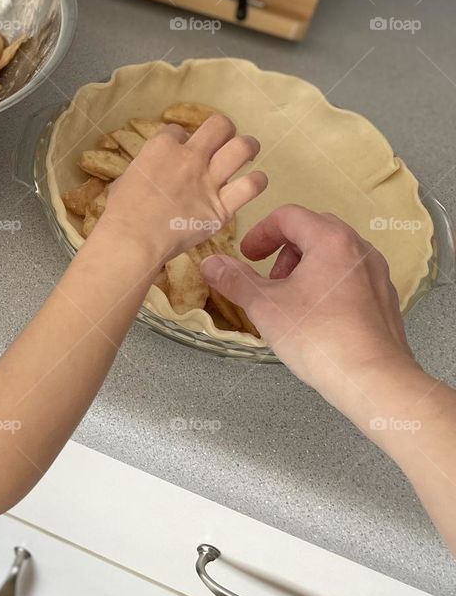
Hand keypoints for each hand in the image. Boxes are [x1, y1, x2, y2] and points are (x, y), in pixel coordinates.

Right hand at [101, 115, 265, 261]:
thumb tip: (152, 171)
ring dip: (246, 147)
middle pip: (220, 126)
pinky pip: (251, 186)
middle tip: (221, 142)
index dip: (180, 140)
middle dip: (223, 131)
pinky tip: (252, 182)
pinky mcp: (221, 207)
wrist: (133, 240)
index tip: (179, 153)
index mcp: (162, 147)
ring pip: (243, 148)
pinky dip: (256, 181)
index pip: (179, 130)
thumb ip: (146, 168)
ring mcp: (209, 181)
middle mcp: (190, 157)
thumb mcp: (126, 178)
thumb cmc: (121, 212)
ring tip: (245, 153)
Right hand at [200, 205, 416, 391]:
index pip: (289, 216)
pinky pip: (351, 276)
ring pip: (335, 253)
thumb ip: (235, 280)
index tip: (247, 257)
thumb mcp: (265, 306)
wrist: (373, 378)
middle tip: (270, 279)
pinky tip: (318, 317)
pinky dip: (328, 282)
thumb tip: (210, 263)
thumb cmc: (317, 336)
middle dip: (284, 249)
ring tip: (292, 299)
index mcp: (331, 240)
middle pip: (314, 230)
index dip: (260, 233)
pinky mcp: (386, 298)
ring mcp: (376, 273)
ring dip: (307, 266)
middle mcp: (359, 248)